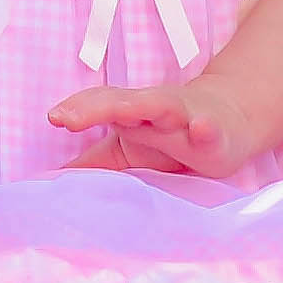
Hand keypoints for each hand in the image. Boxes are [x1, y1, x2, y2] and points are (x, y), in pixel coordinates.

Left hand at [47, 78, 248, 176]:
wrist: (228, 118)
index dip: (80, 109)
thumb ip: (96, 161)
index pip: (102, 104)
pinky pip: (208, 130)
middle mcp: (155, 109)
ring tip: (122, 111)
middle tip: (67, 117)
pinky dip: (204, 128)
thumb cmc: (171, 134)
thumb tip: (54, 179)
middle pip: (123, 102)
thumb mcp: (130, 149)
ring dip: (142, 106)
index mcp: (132, 112)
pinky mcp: (214, 133)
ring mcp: (185, 117)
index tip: (55, 118)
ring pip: (163, 107)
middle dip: (96, 107)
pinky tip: (199, 129)